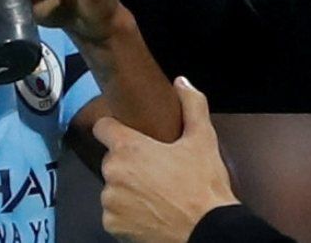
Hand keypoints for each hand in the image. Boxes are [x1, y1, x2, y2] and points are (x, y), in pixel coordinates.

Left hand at [94, 77, 238, 242]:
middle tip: (155, 170)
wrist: (207, 231)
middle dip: (129, 163)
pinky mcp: (112, 224)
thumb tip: (182, 83)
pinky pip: (114, 212)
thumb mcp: (203, 140)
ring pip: (113, 187)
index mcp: (129, 149)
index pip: (103, 127)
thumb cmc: (203, 187)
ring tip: (155, 194)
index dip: (115, 127)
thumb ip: (192, 105)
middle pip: (112, 160)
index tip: (127, 134)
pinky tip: (150, 211)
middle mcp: (113, 173)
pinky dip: (127, 212)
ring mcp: (110, 201)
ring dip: (128, 189)